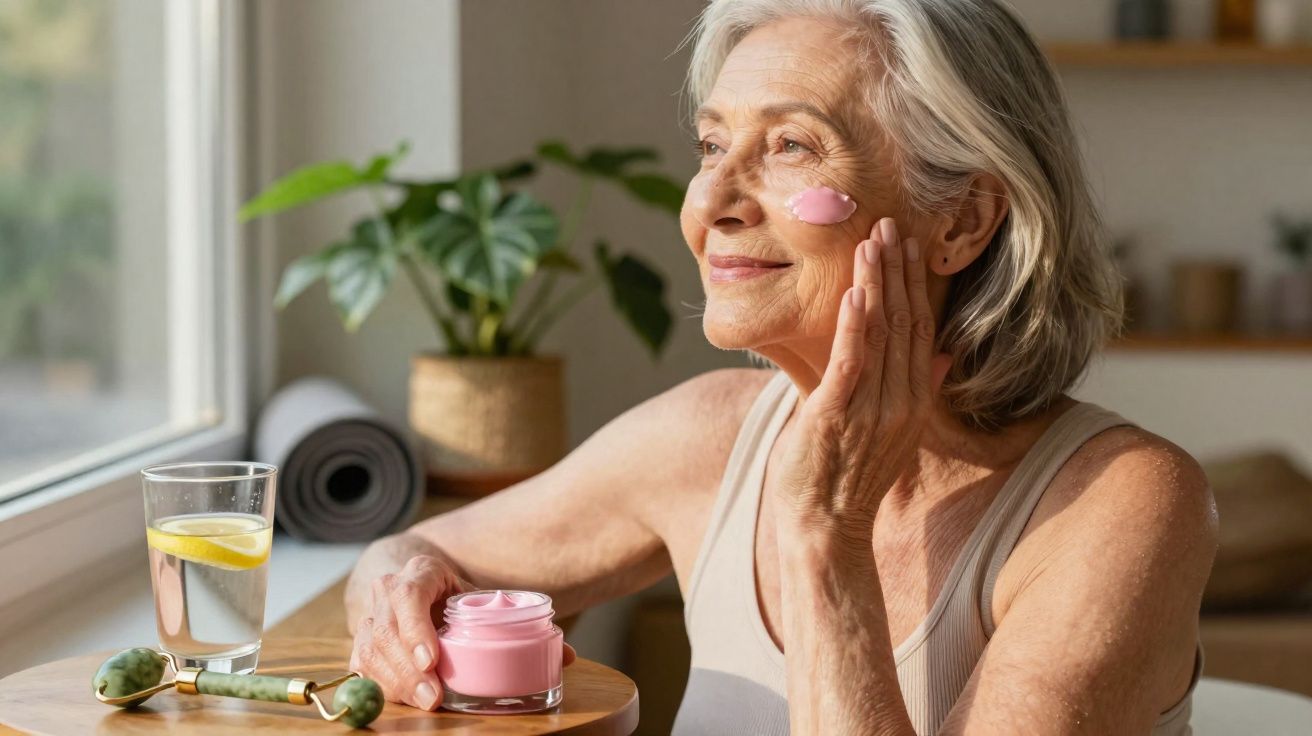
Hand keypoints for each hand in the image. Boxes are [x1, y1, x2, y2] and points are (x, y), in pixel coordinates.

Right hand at [349, 555, 578, 710]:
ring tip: (427, 701)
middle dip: (409, 668)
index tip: (432, 659)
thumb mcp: (482, 598)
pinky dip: (383, 686)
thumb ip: (518, 623)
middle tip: (434, 696)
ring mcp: (368, 616)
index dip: (416, 628)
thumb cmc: (453, 593)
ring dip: (397, 682)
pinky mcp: (360, 642)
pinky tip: (405, 698)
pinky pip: (362, 668)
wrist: (411, 583)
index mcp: (420, 571)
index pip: (409, 595)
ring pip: (371, 651)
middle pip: (387, 630)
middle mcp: (386, 589)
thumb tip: (568, 655)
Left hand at [778, 217, 951, 538]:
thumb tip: (943, 353)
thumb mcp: (892, 432)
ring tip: (873, 242)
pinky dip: (853, 328)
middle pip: (905, 322)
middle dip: (898, 271)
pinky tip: (853, 294)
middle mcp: (900, 402)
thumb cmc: (847, 479)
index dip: (915, 285)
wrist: (825, 530)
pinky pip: (851, 363)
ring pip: (880, 334)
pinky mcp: (837, 417)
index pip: (920, 330)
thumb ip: (916, 388)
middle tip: (891, 224)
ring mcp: (871, 409)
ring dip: (877, 285)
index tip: (909, 246)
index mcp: (913, 401)